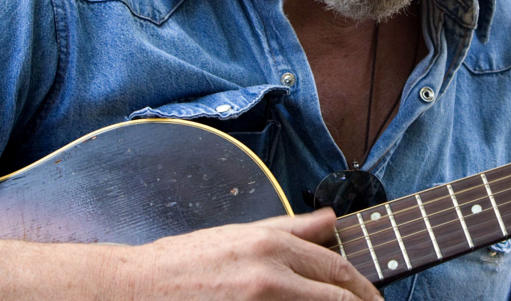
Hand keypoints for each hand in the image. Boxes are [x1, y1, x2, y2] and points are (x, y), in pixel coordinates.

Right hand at [126, 208, 382, 299]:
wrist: (137, 289)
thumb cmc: (188, 261)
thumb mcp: (242, 234)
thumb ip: (292, 227)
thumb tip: (333, 218)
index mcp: (272, 245)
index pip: (336, 268)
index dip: (363, 288)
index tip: (374, 299)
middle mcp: (270, 274)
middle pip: (336, 296)